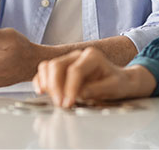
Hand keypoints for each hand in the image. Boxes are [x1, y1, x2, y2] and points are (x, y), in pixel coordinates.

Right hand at [33, 47, 155, 107]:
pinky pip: (44, 71)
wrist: (118, 82)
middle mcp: (78, 55)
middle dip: (55, 86)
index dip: (69, 88)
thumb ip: (97, 89)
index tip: (68, 103)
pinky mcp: (61, 69)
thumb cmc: (117, 83)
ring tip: (54, 100)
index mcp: (92, 56)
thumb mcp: (114, 87)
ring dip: (47, 84)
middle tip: (60, 104)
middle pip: (57, 65)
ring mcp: (68, 60)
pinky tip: (41, 91)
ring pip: (48, 66)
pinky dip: (40, 80)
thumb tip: (79, 93)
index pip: (75, 70)